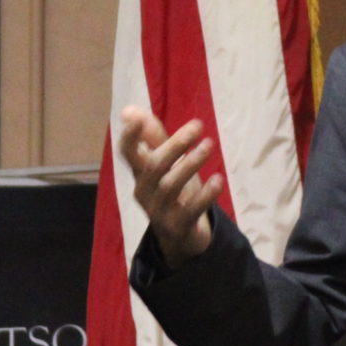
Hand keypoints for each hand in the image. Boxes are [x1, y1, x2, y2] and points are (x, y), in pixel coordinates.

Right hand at [119, 106, 221, 268]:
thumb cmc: (171, 191)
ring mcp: (159, 211)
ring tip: (209, 145)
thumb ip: (152, 138)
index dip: (130, 137)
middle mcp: (144, 191)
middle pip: (153, 166)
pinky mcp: (178, 226)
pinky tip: (218, 179)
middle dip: (175, 144)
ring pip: (171, 186)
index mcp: (139, 174)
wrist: (180, 236)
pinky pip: (190, 210)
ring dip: (191, 164)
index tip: (138, 119)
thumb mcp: (163, 164)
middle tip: (198, 125)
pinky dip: (205, 194)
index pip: (127, 154)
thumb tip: (129, 109)